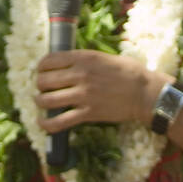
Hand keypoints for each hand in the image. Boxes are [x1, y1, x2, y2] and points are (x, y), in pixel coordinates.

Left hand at [35, 50, 165, 130]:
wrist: (143, 93)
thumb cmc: (128, 73)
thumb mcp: (104, 57)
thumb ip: (85, 60)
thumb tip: (70, 64)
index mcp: (83, 58)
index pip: (49, 60)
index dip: (41, 67)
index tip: (42, 72)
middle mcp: (79, 75)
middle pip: (45, 80)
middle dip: (39, 86)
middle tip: (42, 89)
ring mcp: (83, 95)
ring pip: (48, 100)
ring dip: (40, 103)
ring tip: (41, 104)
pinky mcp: (88, 113)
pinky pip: (60, 121)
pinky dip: (47, 124)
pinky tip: (42, 124)